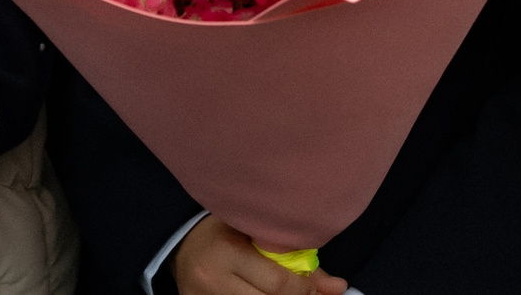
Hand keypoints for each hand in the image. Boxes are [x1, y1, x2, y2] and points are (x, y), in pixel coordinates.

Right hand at [171, 216, 346, 294]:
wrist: (183, 245)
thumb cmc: (229, 232)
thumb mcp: (259, 233)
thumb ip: (297, 259)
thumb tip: (338, 288)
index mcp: (228, 252)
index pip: (277, 284)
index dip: (303, 290)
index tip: (313, 287)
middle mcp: (212, 280)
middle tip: (303, 293)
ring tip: (287, 292)